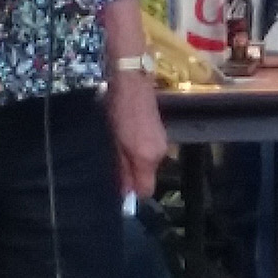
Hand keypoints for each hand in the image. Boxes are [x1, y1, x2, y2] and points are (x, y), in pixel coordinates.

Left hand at [105, 69, 166, 196]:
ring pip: (149, 166)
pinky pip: (151, 153)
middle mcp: (160, 153)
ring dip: (136, 163)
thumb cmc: (119, 112)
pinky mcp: (162, 134)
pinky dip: (140, 153)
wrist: (133, 84)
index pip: (146, 191)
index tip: (119, 189)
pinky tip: (129, 139)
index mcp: (148, 158)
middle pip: (148, 178)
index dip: (132, 193)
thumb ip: (121, 170)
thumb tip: (124, 192)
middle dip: (133, 177)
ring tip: (120, 149)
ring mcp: (163, 143)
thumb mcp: (114, 144)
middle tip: (115, 166)